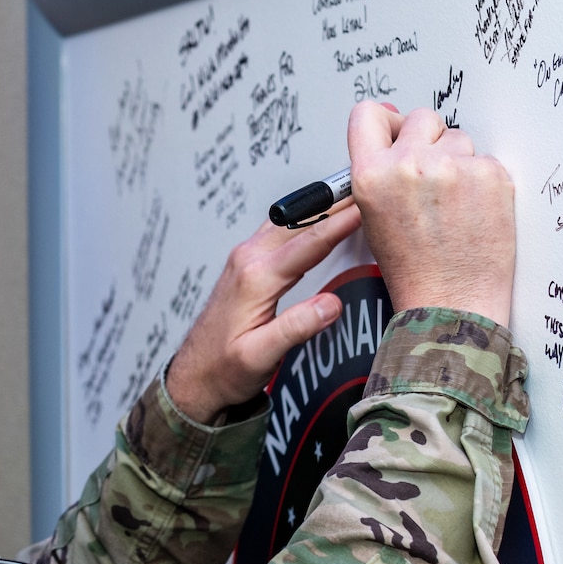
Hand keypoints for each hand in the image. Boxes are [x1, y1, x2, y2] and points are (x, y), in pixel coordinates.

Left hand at [165, 204, 363, 423]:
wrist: (194, 376)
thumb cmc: (222, 369)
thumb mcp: (260, 356)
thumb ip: (295, 328)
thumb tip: (331, 303)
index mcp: (255, 277)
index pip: (309, 242)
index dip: (342, 222)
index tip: (368, 206)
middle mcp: (248, 260)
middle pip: (301, 221)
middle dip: (336, 202)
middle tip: (368, 187)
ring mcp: (245, 259)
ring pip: (290, 222)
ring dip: (321, 208)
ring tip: (353, 196)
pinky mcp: (246, 264)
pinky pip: (281, 232)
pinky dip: (306, 221)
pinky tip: (322, 220)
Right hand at [346, 102, 514, 324]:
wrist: (452, 302)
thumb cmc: (414, 269)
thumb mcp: (374, 216)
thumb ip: (379, 169)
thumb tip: (392, 124)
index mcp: (372, 175)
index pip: (368, 114)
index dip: (385, 121)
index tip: (396, 131)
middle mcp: (409, 164)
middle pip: (421, 118)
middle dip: (428, 141)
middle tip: (432, 179)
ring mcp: (453, 167)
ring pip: (458, 138)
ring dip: (458, 161)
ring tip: (454, 204)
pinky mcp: (490, 174)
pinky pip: (485, 160)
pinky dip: (483, 181)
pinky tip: (474, 211)